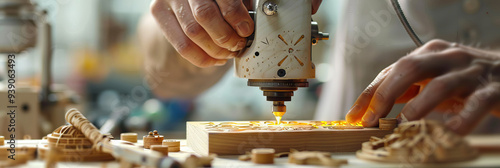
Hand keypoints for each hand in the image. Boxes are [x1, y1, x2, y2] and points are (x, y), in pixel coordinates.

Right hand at [150, 0, 322, 67]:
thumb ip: (269, 0)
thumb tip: (310, 6)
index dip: (237, 16)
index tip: (247, 30)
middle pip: (206, 16)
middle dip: (227, 37)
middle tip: (239, 45)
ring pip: (193, 33)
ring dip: (216, 50)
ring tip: (229, 53)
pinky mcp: (159, 11)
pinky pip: (181, 45)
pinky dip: (202, 58)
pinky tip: (216, 59)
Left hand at [346, 39, 499, 134]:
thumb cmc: (465, 80)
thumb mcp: (433, 79)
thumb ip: (407, 89)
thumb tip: (371, 109)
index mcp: (428, 53)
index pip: (390, 71)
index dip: (369, 94)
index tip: (353, 116)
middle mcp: (448, 57)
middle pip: (409, 69)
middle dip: (385, 95)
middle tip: (372, 120)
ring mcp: (471, 72)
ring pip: (440, 86)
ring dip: (418, 107)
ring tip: (404, 125)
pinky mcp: (493, 89)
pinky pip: (476, 104)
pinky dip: (461, 119)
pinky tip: (448, 131)